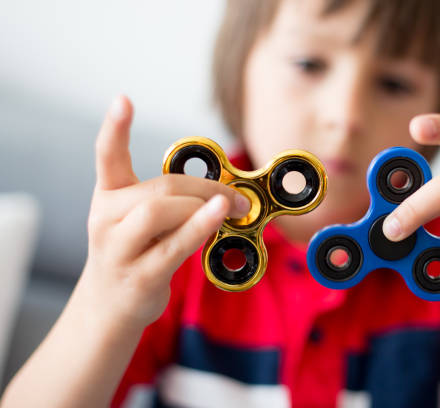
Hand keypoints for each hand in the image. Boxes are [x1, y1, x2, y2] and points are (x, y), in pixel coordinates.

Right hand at [80, 95, 250, 330]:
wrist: (108, 308)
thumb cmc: (133, 256)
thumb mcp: (139, 222)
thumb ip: (170, 202)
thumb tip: (221, 191)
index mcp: (107, 198)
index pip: (107, 157)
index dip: (114, 128)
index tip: (123, 100)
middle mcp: (105, 219)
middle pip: (159, 188)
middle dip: (206, 187)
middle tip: (238, 195)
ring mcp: (118, 249)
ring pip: (159, 211)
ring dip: (203, 205)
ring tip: (233, 208)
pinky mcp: (138, 276)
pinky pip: (173, 246)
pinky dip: (200, 227)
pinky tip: (220, 217)